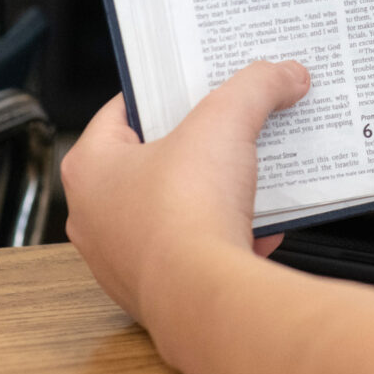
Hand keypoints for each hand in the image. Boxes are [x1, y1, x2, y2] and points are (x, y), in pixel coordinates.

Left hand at [61, 60, 309, 320]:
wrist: (207, 298)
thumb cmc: (186, 215)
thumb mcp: (225, 122)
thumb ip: (255, 87)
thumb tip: (284, 74)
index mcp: (89, 169)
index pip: (122, 110)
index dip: (163, 92)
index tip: (196, 82)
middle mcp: (96, 218)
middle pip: (152, 163)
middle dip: (196, 145)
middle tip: (229, 124)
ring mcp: (125, 261)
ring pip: (175, 212)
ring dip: (214, 195)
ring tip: (252, 172)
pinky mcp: (159, 293)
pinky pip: (196, 253)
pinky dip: (226, 238)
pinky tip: (262, 226)